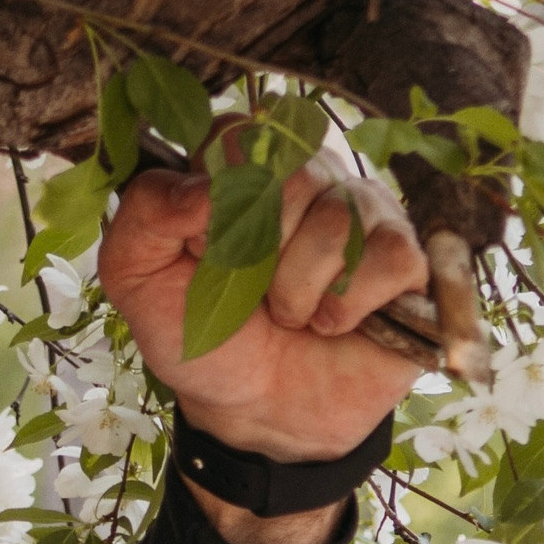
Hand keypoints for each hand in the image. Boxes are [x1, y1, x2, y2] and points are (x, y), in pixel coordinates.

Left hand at [100, 158, 431, 464]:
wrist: (254, 411)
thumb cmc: (201, 336)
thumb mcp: (138, 278)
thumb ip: (145, 215)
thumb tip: (199, 187)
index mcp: (241, 168)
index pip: (234, 132)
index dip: (216, 194)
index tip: (200, 246)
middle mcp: (307, 176)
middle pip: (292, 171)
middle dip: (255, 249)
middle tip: (247, 290)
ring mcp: (363, 213)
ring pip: (339, 218)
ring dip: (296, 289)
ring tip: (287, 315)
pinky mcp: (406, 259)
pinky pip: (388, 258)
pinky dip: (346, 306)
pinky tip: (329, 324)